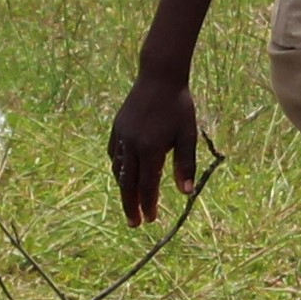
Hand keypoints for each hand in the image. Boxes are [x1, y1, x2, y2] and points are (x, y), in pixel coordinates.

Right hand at [108, 69, 204, 224]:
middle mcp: (132, 145)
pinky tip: (123, 174)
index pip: (147, 185)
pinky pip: (113, 154)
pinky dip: (117, 168)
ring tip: (130, 202)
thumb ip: (186, 164)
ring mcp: (121, 136)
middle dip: (131, 205)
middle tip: (135, 223)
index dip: (149, 204)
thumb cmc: (178, 105)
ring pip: (118, 170)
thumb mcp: (187, 135)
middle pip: (128, 184)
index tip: (151, 219)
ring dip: (123, 189)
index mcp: (151, 149)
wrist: (159, 76)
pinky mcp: (116, 128)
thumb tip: (186, 193)